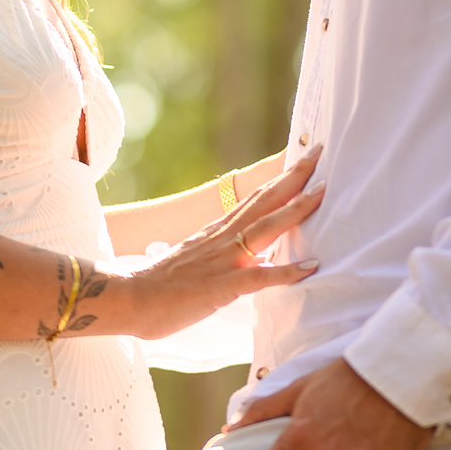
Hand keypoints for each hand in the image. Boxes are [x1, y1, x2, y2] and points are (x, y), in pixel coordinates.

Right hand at [128, 151, 323, 339]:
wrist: (127, 298)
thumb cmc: (162, 286)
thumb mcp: (200, 261)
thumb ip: (229, 255)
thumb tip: (264, 255)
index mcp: (218, 231)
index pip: (256, 197)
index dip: (282, 178)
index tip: (304, 159)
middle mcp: (223, 238)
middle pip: (264, 200)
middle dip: (295, 177)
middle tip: (320, 151)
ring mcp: (222, 260)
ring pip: (265, 228)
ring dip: (295, 210)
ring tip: (323, 193)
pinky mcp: (220, 286)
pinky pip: (258, 277)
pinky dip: (286, 271)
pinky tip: (310, 266)